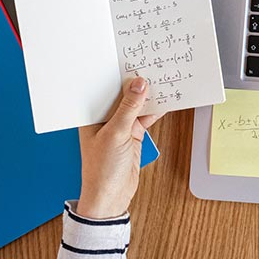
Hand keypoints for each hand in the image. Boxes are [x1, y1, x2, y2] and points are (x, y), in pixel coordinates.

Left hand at [75, 77, 164, 218]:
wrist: (111, 197)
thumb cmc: (102, 169)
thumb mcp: (116, 134)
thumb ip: (129, 108)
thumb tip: (139, 85)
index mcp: (92, 116)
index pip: (106, 90)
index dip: (118, 76)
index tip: (133, 61)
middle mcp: (105, 119)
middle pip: (123, 96)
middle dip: (137, 84)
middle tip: (152, 66)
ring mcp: (120, 127)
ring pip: (137, 106)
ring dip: (149, 96)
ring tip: (163, 79)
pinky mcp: (133, 135)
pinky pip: (146, 118)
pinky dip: (156, 110)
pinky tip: (166, 99)